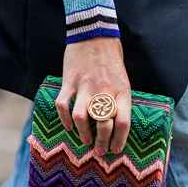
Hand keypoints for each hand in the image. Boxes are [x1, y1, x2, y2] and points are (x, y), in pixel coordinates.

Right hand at [56, 37, 130, 155]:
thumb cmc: (111, 61)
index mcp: (121, 92)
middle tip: (99, 151)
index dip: (120, 140)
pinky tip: (68, 126)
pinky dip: (64, 118)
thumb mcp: (123, 81)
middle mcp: (104, 91)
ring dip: (83, 133)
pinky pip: (63, 105)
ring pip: (81, 118)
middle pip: (103, 125)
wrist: (95, 34)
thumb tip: (116, 126)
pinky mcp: (69, 81)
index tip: (116, 150)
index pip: (123, 123)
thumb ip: (119, 101)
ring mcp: (85, 87)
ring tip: (85, 141)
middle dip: (101, 143)